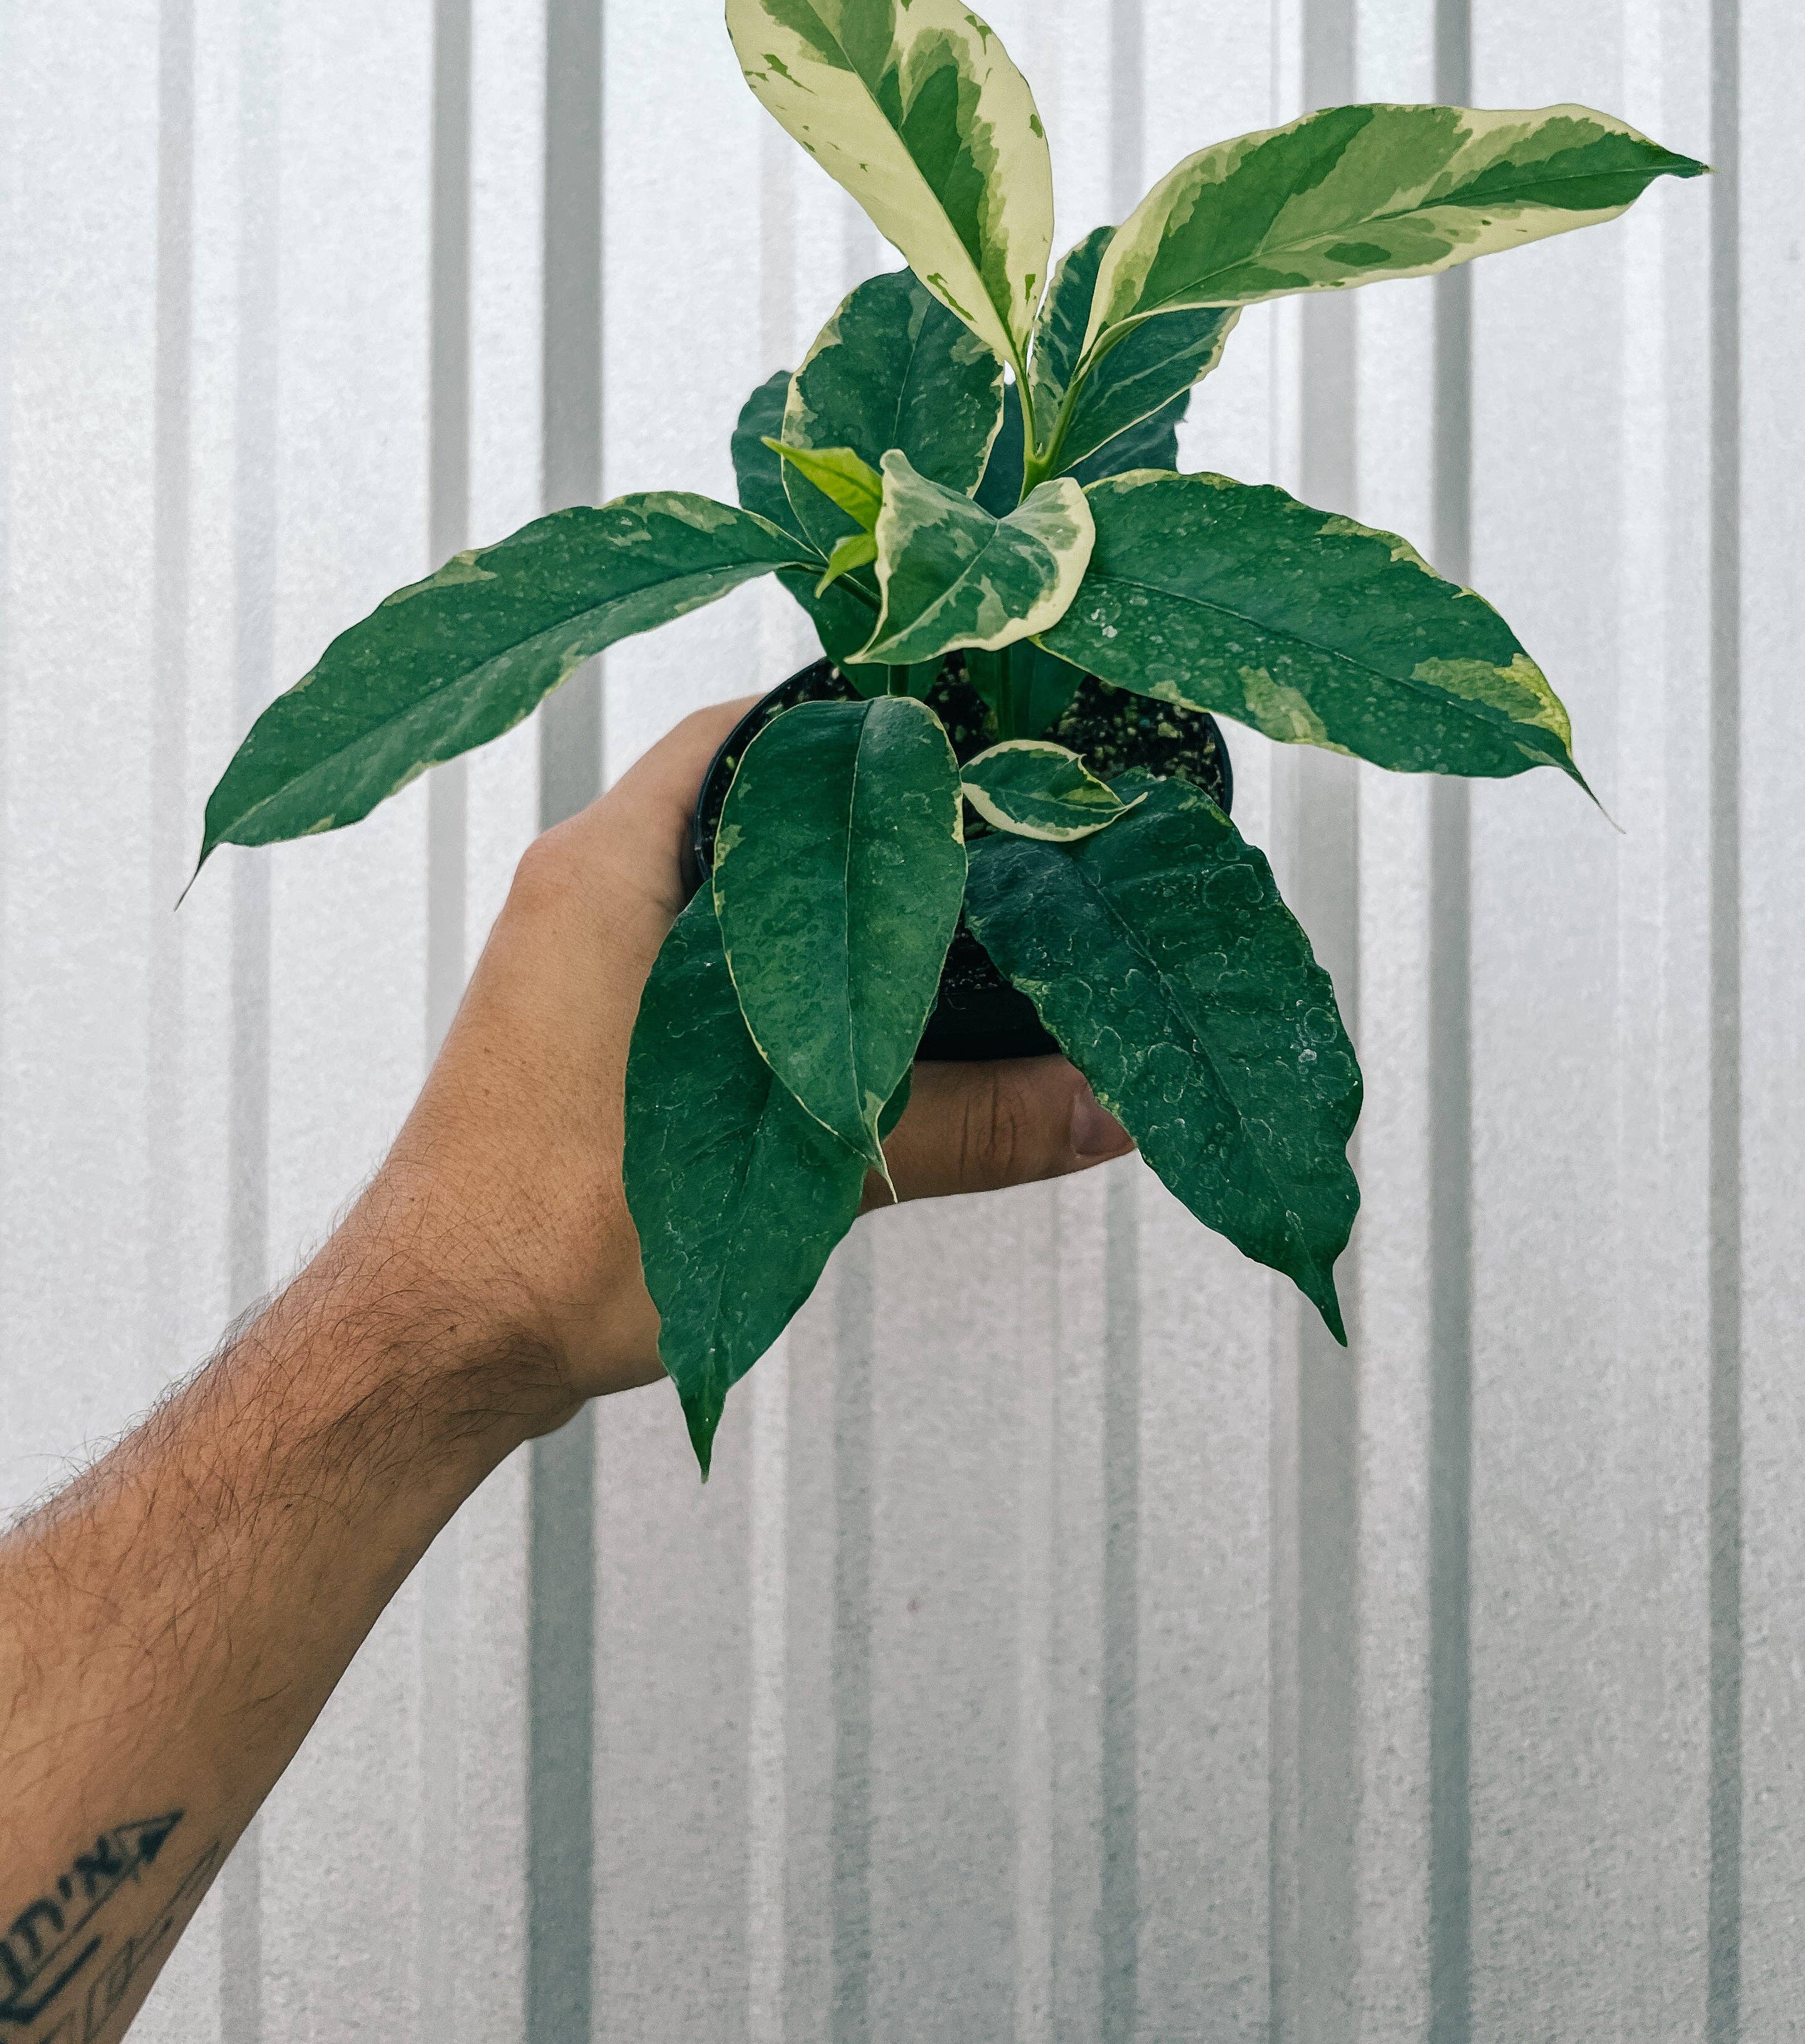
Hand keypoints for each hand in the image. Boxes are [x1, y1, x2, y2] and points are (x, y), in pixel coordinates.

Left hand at [381, 696, 1131, 1423]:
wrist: (431, 1344)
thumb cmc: (557, 1240)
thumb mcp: (792, 1177)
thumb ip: (963, 1129)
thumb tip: (1105, 1106)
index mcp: (607, 867)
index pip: (753, 729)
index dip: (867, 729)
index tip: (972, 747)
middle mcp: (583, 888)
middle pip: (753, 800)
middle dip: (869, 824)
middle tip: (994, 839)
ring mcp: (575, 959)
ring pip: (730, 887)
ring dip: (829, 909)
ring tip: (959, 924)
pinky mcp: (583, 1027)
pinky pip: (701, 956)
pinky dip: (784, 972)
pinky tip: (872, 1021)